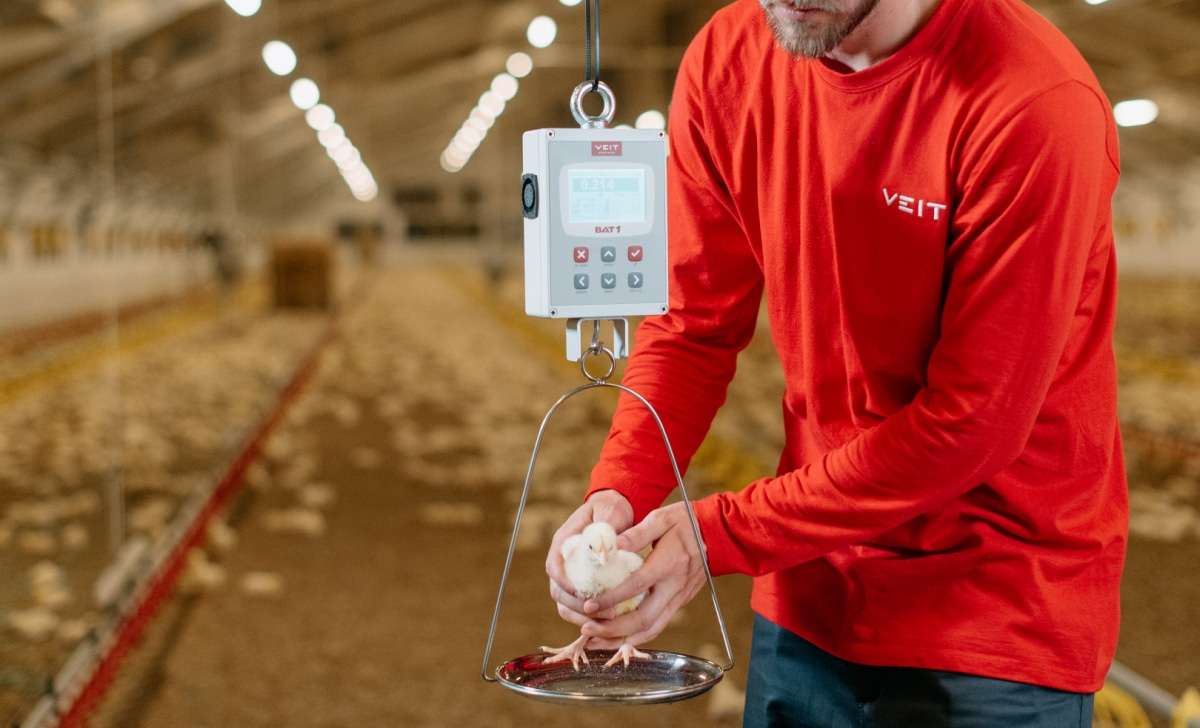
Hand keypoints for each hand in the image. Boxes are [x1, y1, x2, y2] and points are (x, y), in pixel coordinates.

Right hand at [546, 490, 633, 623]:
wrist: (614, 512)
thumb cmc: (612, 509)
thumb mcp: (611, 512)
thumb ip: (608, 527)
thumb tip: (608, 550)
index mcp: (563, 542)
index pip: (555, 567)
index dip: (565, 583)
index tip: (584, 594)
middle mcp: (563, 561)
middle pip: (558, 591)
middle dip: (578, 606)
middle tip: (605, 612)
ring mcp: (570, 574)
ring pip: (565, 604)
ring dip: (583, 616)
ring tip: (609, 621)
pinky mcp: (581, 585)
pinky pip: (578, 607)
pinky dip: (589, 617)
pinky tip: (609, 621)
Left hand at [579, 502, 705, 649]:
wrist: (717, 535)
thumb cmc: (686, 523)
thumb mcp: (661, 518)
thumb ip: (638, 532)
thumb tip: (613, 544)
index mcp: (667, 564)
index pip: (636, 586)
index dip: (611, 599)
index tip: (589, 605)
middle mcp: (673, 587)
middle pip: (643, 618)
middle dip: (613, 629)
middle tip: (587, 629)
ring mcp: (678, 598)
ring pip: (651, 629)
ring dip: (622, 639)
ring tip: (596, 641)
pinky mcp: (679, 603)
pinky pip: (657, 626)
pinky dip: (636, 637)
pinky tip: (618, 638)